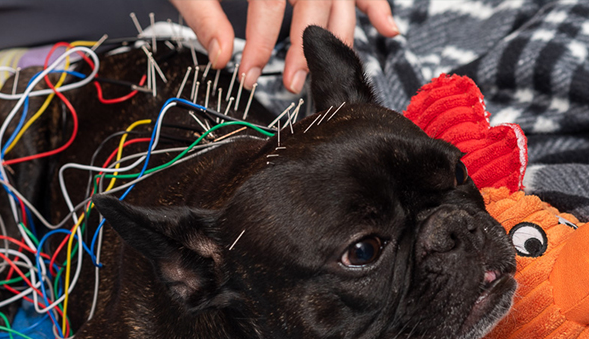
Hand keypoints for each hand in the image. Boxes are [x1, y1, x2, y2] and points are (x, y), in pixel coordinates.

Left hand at [171, 0, 398, 93]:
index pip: (268, 2)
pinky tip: (386, 27)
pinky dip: (373, 4)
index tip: (247, 74)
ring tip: (329, 66)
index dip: (259, 44)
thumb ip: (202, 12)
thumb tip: (219, 57)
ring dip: (340, 32)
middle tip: (292, 81)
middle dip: (306, 46)